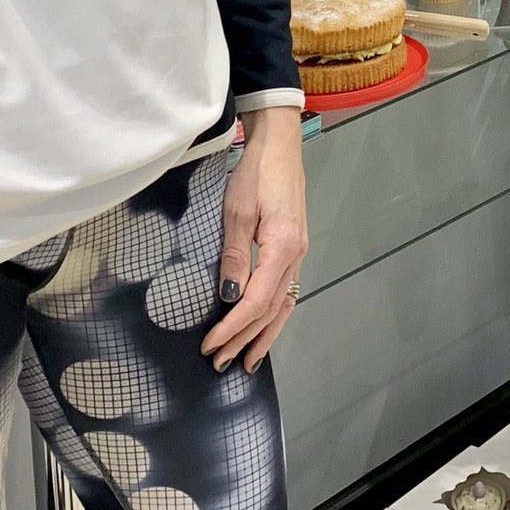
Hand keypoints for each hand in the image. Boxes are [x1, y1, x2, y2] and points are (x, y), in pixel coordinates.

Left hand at [202, 106, 307, 372]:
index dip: (233, 328)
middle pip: (272, 309)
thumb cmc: (256, 173)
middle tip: (220, 363)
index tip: (210, 345)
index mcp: (283, 248)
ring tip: (248, 362)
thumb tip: (229, 297)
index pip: (256, 301)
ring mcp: (299, 253)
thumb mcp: (238, 211)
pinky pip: (286, 291)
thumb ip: (235, 255)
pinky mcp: (295, 247)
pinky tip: (265, 328)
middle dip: (246, 339)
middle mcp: (297, 256)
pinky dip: (274, 315)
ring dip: (264, 335)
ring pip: (283, 304)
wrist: (279, 145)